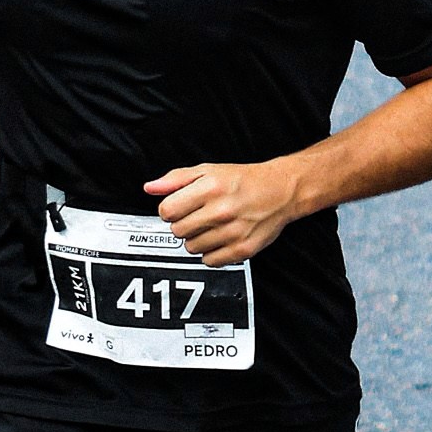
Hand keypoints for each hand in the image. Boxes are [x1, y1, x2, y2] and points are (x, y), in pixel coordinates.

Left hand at [143, 157, 300, 265]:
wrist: (281, 191)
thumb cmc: (244, 181)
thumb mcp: (208, 170)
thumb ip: (176, 179)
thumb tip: (150, 188)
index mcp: (210, 188)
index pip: (167, 211)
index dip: (170, 210)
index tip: (179, 208)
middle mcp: (221, 211)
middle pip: (177, 231)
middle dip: (183, 224)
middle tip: (198, 216)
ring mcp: (232, 232)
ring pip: (191, 248)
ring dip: (197, 239)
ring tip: (212, 226)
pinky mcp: (242, 249)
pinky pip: (209, 261)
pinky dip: (211, 253)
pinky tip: (221, 238)